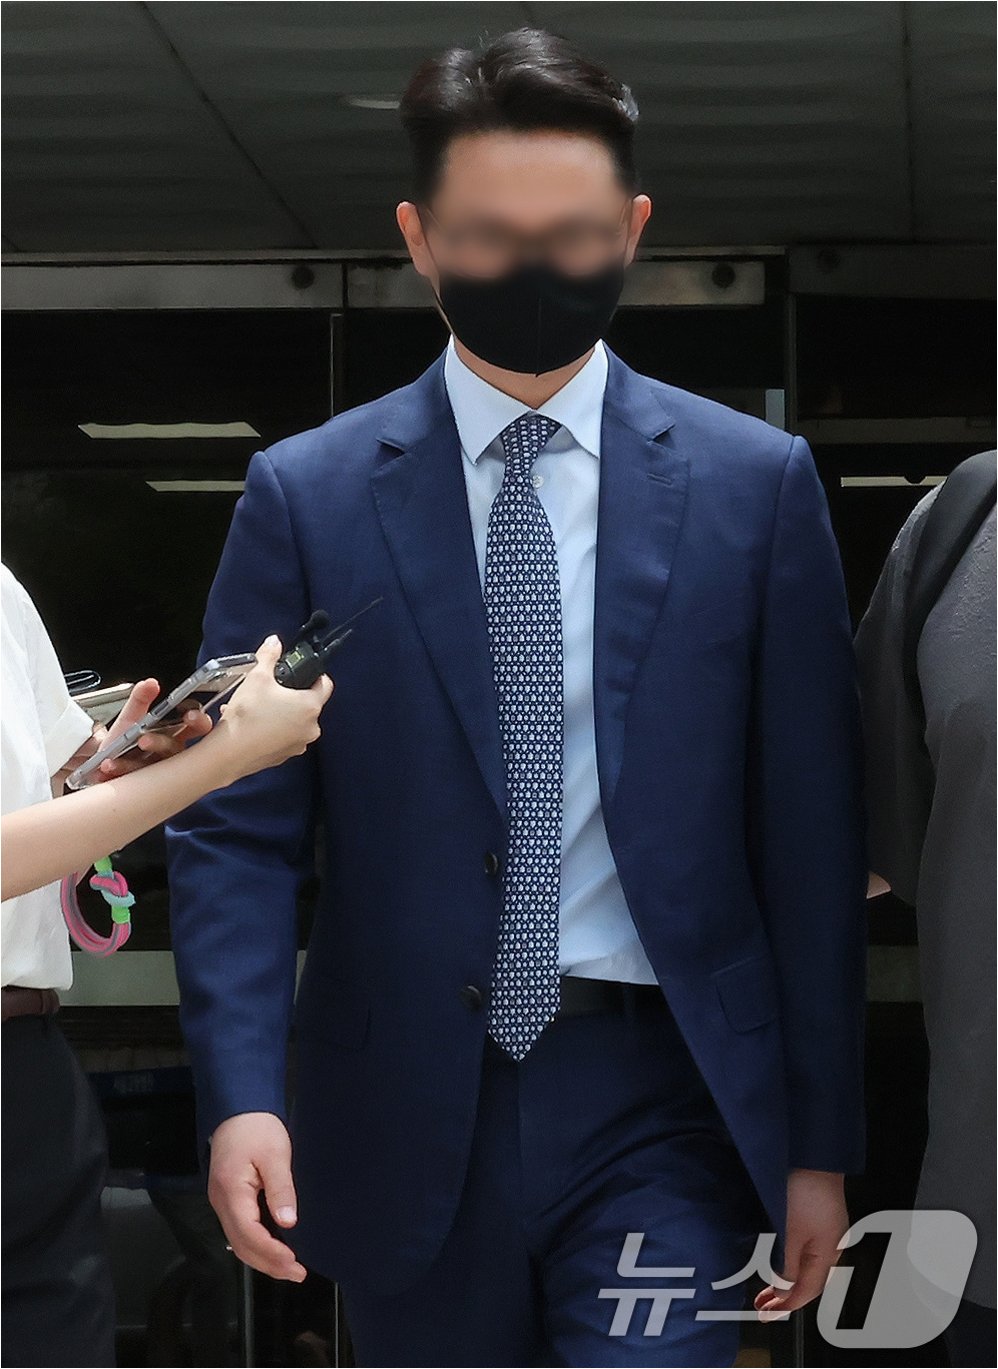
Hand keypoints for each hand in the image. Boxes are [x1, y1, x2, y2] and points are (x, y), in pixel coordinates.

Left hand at [52, 683, 212, 792]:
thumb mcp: (131, 717)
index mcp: (176, 735)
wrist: (101, 766)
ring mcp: (161, 773)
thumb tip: (151, 683)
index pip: (197, 727)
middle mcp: (172, 755)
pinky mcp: (145, 786)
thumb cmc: (123, 742)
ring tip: (119, 756)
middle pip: (179, 750)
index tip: (189, 716)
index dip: (199, 721)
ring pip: (157, 766)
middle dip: (164, 744)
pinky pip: (137, 780)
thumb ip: (140, 698)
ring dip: (137, 761)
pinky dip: (121, 770)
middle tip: (145, 740)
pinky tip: (110, 765)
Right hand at [208, 636, 333, 783]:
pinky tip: (253, 723)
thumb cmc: (247, 717)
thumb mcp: (257, 677)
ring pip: (294, 721)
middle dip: (290, 695)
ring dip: (279, 712)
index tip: (303, 672)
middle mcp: (311, 728)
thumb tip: (274, 642)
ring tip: (256, 707)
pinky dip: (272, 729)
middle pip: (308, 703)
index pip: (325, 684)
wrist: (229, 753)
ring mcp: (298, 744)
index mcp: (310, 706)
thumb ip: (269, 655)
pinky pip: (283, 736)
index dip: (315, 674)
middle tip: (271, 690)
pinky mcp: (284, 756)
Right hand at [208, 1112, 306, 1281]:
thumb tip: (288, 1223)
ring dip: (262, 1257)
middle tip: (297, 1273)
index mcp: (231, 1192)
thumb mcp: (275, 1154)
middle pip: (241, 1244)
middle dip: (268, 1264)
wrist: (238, 1108)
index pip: (249, 1234)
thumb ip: (281, 1189)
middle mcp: (221, 1202)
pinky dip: (256, 1244)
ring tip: (289, 1268)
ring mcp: (222, 1202)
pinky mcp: (228, 1198)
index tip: (295, 1264)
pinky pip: (240, 1230)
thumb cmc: (257, 1128)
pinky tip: (273, 1248)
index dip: (272, 1253)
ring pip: (239, 1241)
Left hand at [754, 1168, 847, 1320]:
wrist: (811, 1155)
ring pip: (803, 1265)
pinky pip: (801, 1248)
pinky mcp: (813, 1215)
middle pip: (808, 1280)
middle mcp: (828, 1243)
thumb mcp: (791, 1233)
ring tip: (765, 1288)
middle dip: (785, 1296)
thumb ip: (787, 1264)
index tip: (769, 1314)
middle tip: (763, 1305)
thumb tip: (783, 1286)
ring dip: (784, 1278)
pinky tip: (776, 1259)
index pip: (809, 1290)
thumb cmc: (807, 1189)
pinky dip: (787, 1260)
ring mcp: (822, 1229)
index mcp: (828, 1252)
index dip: (788, 1305)